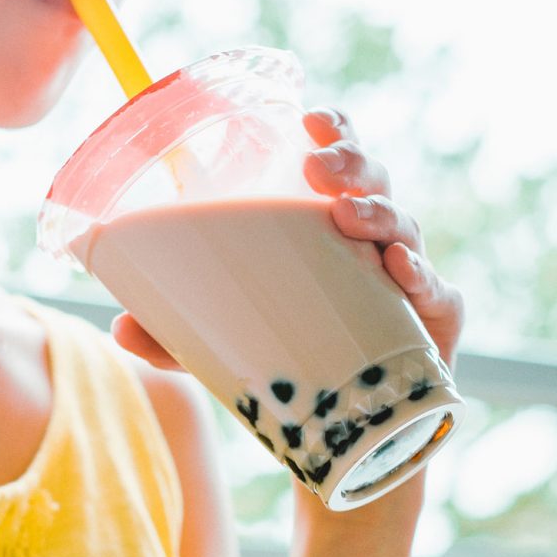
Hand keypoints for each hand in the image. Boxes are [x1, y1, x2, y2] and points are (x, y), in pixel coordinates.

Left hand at [111, 107, 464, 376]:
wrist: (358, 436)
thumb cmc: (297, 365)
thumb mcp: (227, 347)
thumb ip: (175, 338)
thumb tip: (119, 327)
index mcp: (328, 226)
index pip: (338, 157)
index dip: (332, 129)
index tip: (306, 120)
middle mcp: (375, 241)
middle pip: (374, 180)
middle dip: (351, 162)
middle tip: (318, 169)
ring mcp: (410, 279)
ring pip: (405, 226)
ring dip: (378, 213)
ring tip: (345, 217)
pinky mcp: (434, 323)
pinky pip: (437, 292)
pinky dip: (422, 277)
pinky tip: (400, 270)